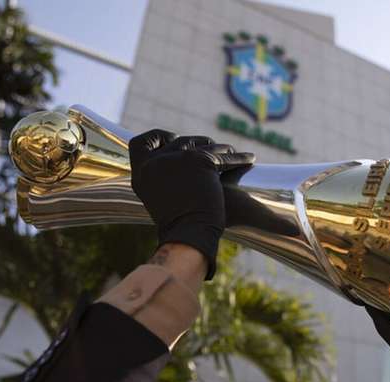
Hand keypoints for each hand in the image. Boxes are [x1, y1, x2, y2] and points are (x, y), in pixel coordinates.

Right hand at [129, 130, 254, 278]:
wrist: (189, 234)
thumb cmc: (179, 225)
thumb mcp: (160, 198)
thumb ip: (163, 181)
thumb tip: (174, 164)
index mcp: (141, 172)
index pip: (140, 143)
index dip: (157, 138)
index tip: (173, 140)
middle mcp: (155, 162)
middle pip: (179, 141)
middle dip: (197, 143)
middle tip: (210, 148)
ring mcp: (177, 159)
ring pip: (203, 145)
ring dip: (219, 148)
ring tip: (231, 152)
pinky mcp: (200, 161)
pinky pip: (224, 155)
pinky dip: (239, 158)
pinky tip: (249, 159)